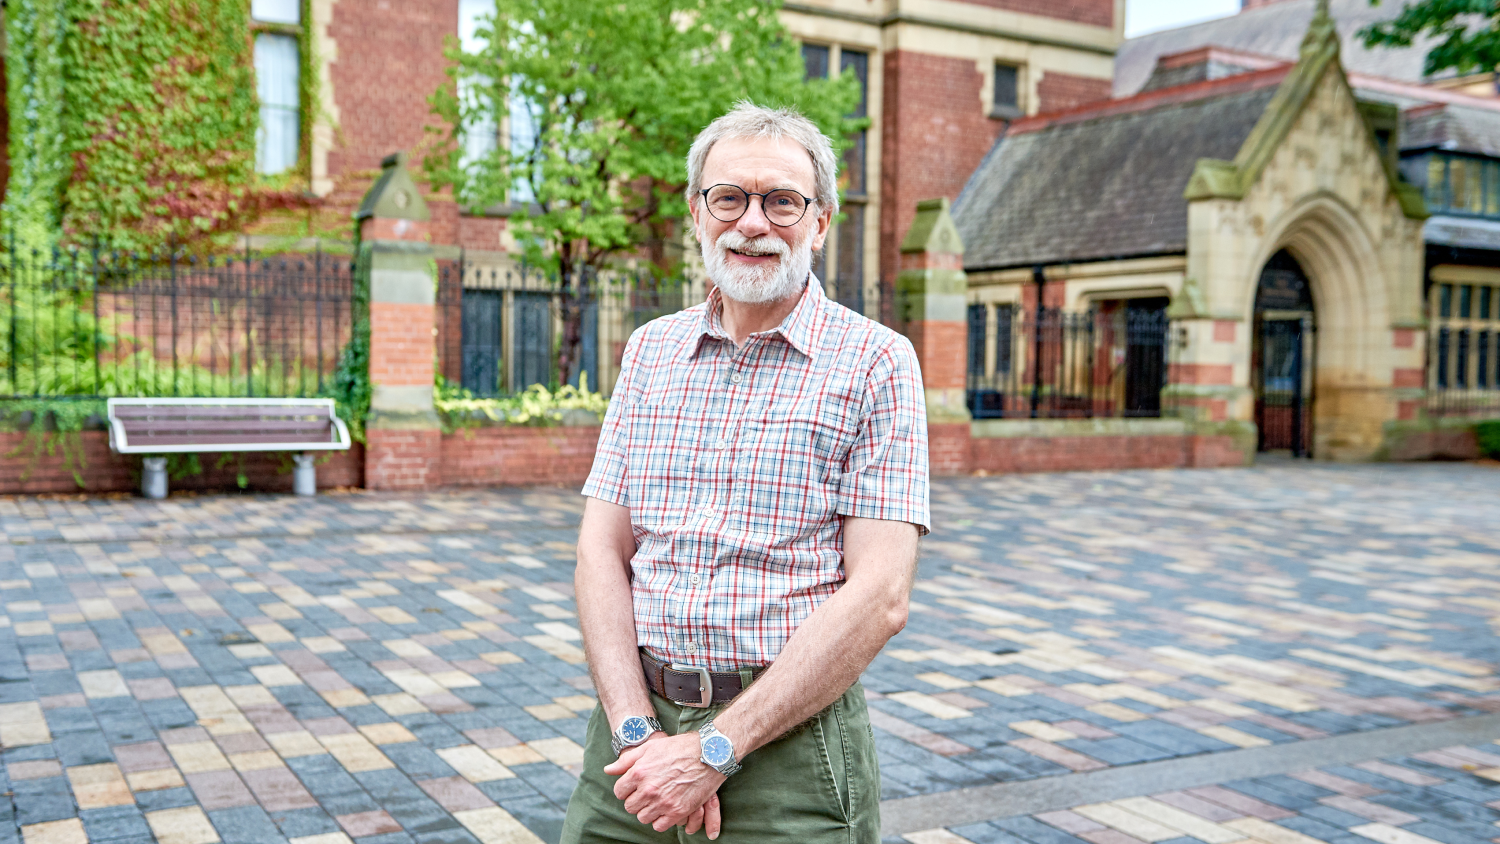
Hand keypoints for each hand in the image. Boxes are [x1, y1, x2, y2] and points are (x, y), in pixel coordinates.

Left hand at [605, 732, 725, 837]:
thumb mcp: (650, 747)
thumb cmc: (679, 748)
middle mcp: (649, 789)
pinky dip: (660, 819)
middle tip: (648, 793)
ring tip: (657, 800)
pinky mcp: (677, 811)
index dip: (626, 789)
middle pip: (630, 807)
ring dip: (648, 811)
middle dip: (636, 800)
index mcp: (639, 772)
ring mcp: (663, 802)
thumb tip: (608, 770)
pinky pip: (659, 826)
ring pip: (643, 817)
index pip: (619, 792)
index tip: (635, 786)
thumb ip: (626, 761)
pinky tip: (666, 808)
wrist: (708, 754)